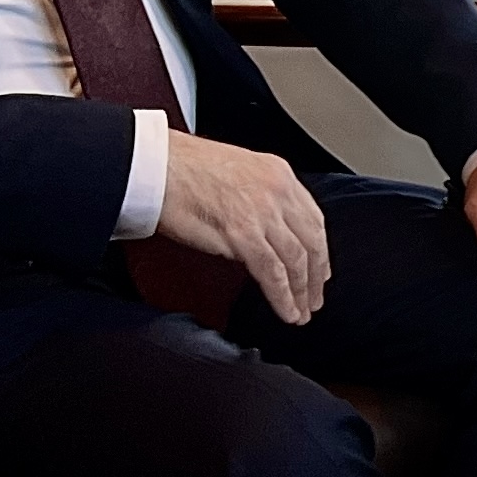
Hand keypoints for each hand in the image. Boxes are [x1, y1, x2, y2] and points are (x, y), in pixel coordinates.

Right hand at [159, 130, 332, 326]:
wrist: (156, 164)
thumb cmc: (182, 167)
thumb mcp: (236, 173)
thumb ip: (257, 198)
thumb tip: (265, 230)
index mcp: (278, 173)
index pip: (312, 217)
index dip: (319, 248)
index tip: (320, 268)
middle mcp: (277, 191)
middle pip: (312, 241)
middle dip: (316, 275)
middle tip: (315, 298)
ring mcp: (262, 212)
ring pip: (296, 259)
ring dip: (302, 291)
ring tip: (302, 312)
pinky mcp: (242, 233)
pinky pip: (272, 272)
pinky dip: (282, 296)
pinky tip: (286, 310)